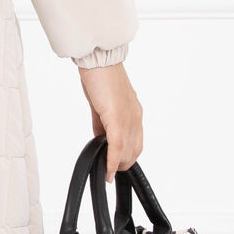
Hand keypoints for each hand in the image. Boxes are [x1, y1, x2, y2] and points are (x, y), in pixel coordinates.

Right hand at [77, 61, 143, 181]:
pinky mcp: (117, 118)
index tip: (117, 164)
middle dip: (123, 163)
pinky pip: (116, 145)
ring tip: (108, 172)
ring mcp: (128, 118)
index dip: (127, 155)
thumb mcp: (101, 104)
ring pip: (126, 150)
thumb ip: (102, 123)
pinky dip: (111, 160)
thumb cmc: (99, 76)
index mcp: (133, 112)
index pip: (135, 140)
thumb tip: (100, 138)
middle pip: (134, 148)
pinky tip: (107, 170)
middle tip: (111, 172)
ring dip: (117, 164)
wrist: (98, 60)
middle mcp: (135, 116)